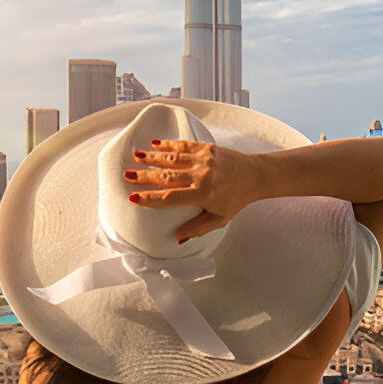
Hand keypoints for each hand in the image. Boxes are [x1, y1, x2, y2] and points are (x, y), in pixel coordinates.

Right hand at [123, 139, 265, 242]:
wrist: (256, 175)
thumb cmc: (237, 199)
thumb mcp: (219, 219)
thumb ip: (197, 228)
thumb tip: (176, 239)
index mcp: (203, 194)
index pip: (170, 198)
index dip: (150, 199)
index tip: (133, 198)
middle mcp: (202, 175)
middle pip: (167, 176)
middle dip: (145, 176)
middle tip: (126, 175)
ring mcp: (204, 160)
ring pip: (173, 159)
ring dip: (152, 157)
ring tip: (135, 155)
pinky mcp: (208, 148)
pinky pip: (184, 146)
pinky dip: (169, 145)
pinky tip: (155, 144)